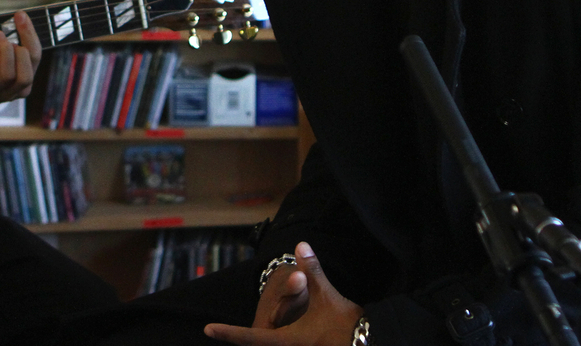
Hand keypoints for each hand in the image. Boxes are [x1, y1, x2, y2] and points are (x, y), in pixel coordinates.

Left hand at [0, 11, 40, 129]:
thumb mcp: (3, 62)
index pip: (35, 58)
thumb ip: (12, 48)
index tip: (20, 15)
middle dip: (20, 47)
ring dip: (4, 50)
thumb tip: (17, 18)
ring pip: (8, 75)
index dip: (30, 34)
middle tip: (4, 31)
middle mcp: (11, 92)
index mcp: (23, 83)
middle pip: (26, 74)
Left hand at [205, 243, 363, 345]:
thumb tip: (300, 244)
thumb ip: (310, 270)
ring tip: (243, 337)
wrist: (371, 341)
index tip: (209, 329)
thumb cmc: (346, 322)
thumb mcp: (325, 294)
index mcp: (287, 341)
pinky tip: (270, 339)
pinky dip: (274, 345)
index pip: (250, 337)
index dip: (228, 333)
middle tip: (222, 333)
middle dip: (243, 341)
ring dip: (258, 342)